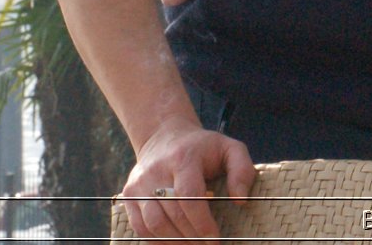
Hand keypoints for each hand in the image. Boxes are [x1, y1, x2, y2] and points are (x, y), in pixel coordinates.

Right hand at [120, 119, 253, 240]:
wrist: (164, 136)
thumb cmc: (203, 148)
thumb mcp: (229, 148)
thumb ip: (242, 170)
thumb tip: (240, 200)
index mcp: (183, 158)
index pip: (189, 196)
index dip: (202, 222)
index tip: (215, 239)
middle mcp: (156, 171)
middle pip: (172, 214)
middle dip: (192, 236)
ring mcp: (139, 183)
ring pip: (153, 224)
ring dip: (175, 241)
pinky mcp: (128, 195)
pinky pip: (140, 227)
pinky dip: (157, 240)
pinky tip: (175, 242)